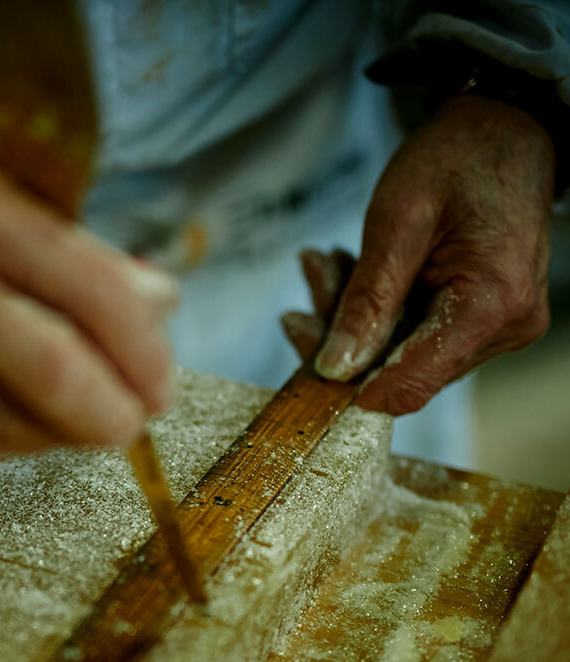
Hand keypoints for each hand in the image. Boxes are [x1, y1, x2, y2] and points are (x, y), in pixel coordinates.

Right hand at [0, 152, 177, 453]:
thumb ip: (75, 252)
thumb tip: (160, 305)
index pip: (87, 289)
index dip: (143, 350)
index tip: (158, 382)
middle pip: (51, 376)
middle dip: (113, 414)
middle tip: (132, 420)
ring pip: (10, 428)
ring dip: (64, 433)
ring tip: (79, 415)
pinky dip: (12, 440)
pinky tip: (20, 419)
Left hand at [283, 95, 554, 414]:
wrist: (505, 128)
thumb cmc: (458, 159)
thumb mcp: (398, 220)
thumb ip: (367, 300)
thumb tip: (335, 368)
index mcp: (490, 304)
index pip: (410, 384)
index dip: (350, 386)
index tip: (303, 353)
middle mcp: (504, 328)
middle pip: (399, 369)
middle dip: (343, 332)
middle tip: (312, 273)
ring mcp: (498, 328)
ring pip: (400, 353)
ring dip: (354, 316)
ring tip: (326, 262)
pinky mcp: (485, 320)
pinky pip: (415, 334)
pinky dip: (377, 308)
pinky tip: (352, 269)